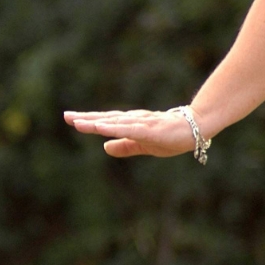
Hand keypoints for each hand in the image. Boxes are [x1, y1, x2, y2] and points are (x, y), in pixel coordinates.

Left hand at [63, 109, 198, 158]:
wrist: (198, 128)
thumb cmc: (171, 135)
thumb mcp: (143, 145)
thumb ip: (124, 146)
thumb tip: (104, 148)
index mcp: (131, 124)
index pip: (106, 122)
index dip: (88, 120)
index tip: (70, 118)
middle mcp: (133, 121)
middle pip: (106, 119)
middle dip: (86, 118)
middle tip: (66, 116)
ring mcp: (142, 124)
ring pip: (114, 123)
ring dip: (96, 123)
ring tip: (78, 123)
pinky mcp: (150, 130)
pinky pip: (129, 130)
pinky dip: (114, 129)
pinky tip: (101, 129)